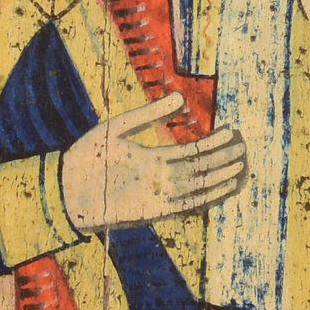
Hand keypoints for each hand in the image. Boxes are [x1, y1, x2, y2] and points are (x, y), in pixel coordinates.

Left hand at [60, 92, 246, 232]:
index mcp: (152, 159)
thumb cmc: (85, 158)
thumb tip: (182, 98)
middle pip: (200, 168)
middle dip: (224, 159)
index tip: (233, 131)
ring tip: (243, 166)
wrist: (62, 189)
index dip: (213, 143)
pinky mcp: (151, 211)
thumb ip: (150, 115)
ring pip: (198, 186)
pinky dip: (205, 198)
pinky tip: (222, 189)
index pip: (191, 151)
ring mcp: (157, 195)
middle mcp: (159, 178)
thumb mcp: (118, 128)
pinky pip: (185, 205)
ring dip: (220, 177)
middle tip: (247, 148)